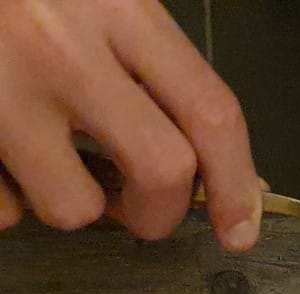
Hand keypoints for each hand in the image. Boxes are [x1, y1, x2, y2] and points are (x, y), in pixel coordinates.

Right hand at [0, 0, 260, 251]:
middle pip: (161, 170)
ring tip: (47, 161)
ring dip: (71, 202)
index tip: (240, 230)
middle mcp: (62, 50)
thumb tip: (214, 167)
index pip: (210, 111)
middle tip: (141, 209)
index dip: (237, 183)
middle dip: (159, 212)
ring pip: (72, 205)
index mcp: (117, 9)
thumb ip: (154, 70)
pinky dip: (5, 199)